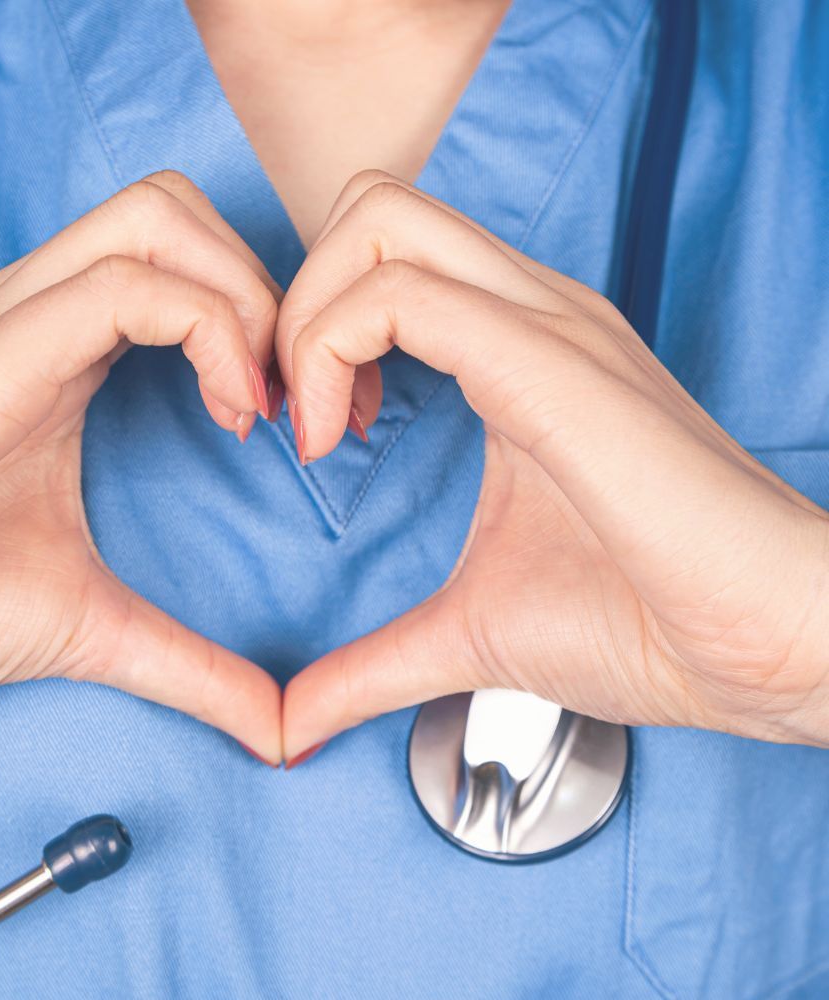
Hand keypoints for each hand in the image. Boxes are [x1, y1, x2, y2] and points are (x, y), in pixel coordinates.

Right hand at [0, 172, 283, 762]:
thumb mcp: (88, 630)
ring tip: (259, 405)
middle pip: (173, 211)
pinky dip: (207, 328)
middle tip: (289, 397)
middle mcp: (24, 320)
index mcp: (45, 360)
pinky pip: (119, 289)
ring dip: (244, 298)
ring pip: (155, 221)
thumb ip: (191, 666)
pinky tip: (229, 414)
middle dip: (263, 286)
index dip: (259, 322)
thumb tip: (277, 728)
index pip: (175, 263)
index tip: (291, 422)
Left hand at [278, 171, 828, 757]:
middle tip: (290, 413)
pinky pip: (404, 295)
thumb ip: (370, 667)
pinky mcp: (552, 363)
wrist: (770, 648)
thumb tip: (292, 728)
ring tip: (312, 431)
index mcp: (518, 351)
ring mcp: (547, 326)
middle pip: (372, 210)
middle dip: (294, 302)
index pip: (383, 261)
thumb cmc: (646, 623)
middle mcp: (532, 314)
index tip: (302, 435)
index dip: (310, 334)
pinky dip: (330, 350)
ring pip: (379, 224)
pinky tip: (337, 442)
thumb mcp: (469, 632)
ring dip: (305, 320)